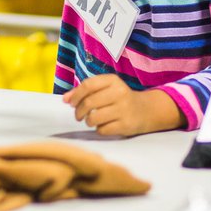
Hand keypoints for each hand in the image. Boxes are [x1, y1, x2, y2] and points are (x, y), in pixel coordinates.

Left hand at [62, 74, 184, 136]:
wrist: (145, 110)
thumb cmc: (119, 98)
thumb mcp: (104, 89)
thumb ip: (84, 92)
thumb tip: (65, 99)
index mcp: (113, 80)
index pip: (88, 85)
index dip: (75, 96)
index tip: (70, 103)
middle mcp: (120, 93)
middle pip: (88, 103)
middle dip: (78, 112)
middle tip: (78, 115)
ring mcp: (124, 109)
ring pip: (93, 118)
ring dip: (88, 121)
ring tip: (91, 120)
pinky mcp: (126, 124)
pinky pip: (102, 130)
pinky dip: (99, 129)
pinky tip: (104, 125)